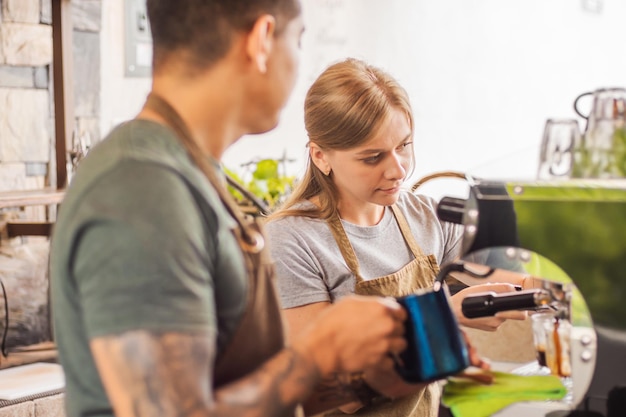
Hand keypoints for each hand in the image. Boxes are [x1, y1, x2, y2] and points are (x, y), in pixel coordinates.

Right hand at [292, 295, 407, 377]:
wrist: (321, 347)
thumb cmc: (330, 322)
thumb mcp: (349, 302)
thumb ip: (371, 303)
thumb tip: (382, 304)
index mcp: (381, 308)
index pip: (402, 312)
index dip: (396, 315)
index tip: (391, 319)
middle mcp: (387, 326)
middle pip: (402, 328)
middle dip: (394, 330)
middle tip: (381, 332)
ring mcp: (384, 345)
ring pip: (401, 345)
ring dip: (394, 345)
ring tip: (381, 345)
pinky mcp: (379, 361)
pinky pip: (392, 362)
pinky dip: (385, 361)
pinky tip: (375, 356)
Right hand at [451, 283, 527, 330]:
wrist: (452, 312)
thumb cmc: (464, 300)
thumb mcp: (482, 288)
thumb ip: (500, 287)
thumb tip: (513, 288)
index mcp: (497, 313)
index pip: (521, 314)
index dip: (523, 306)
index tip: (522, 302)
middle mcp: (497, 322)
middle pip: (513, 313)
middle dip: (510, 306)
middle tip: (503, 299)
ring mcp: (493, 326)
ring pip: (505, 315)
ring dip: (500, 308)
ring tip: (487, 302)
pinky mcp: (490, 329)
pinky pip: (498, 320)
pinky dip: (494, 314)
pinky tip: (484, 309)